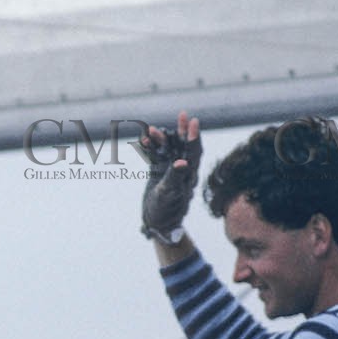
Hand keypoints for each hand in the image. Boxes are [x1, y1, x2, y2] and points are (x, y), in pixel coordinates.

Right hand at [140, 111, 201, 238]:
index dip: (194, 137)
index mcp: (189, 175)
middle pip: (183, 146)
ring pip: (167, 149)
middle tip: (183, 114)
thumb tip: (183, 162)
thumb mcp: (170, 194)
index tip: (193, 121)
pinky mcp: (158, 173)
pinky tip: (143, 140)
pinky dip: (150, 149)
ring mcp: (169, 170)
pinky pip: (155, 157)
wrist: (156, 223)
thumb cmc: (166, 211)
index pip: (194, 152)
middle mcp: (181, 170)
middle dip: (182, 131)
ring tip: (151, 129)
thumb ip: (175, 177)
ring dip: (161, 139)